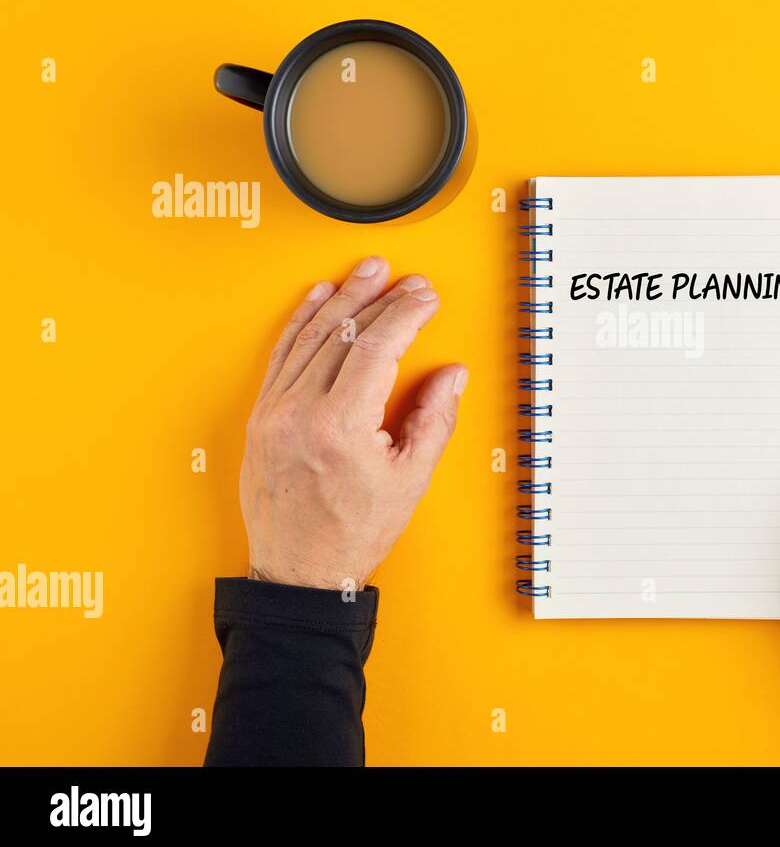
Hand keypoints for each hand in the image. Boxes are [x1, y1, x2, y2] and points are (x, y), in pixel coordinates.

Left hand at [239, 256, 467, 590]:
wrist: (298, 573)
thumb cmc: (352, 534)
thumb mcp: (410, 479)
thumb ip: (434, 419)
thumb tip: (450, 375)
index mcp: (339, 427)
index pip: (377, 347)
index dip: (406, 315)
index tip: (425, 298)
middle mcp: (300, 412)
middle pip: (343, 333)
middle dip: (379, 299)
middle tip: (404, 279)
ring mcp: (274, 412)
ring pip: (310, 336)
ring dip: (340, 298)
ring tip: (366, 273)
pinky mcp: (262, 417)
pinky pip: (282, 355)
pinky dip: (300, 322)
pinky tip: (317, 298)